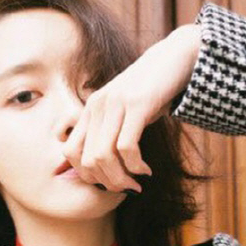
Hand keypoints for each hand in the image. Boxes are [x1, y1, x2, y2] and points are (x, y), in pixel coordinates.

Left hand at [63, 24, 200, 192]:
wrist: (176, 58)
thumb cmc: (151, 92)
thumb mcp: (124, 113)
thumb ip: (109, 134)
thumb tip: (100, 168)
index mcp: (90, 110)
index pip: (69, 152)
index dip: (86, 175)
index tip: (108, 182)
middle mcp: (97, 106)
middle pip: (86, 160)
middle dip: (106, 182)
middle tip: (126, 187)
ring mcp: (115, 104)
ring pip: (103, 156)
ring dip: (120, 178)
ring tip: (136, 182)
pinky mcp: (137, 104)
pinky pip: (127, 146)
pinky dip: (135, 165)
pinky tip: (146, 169)